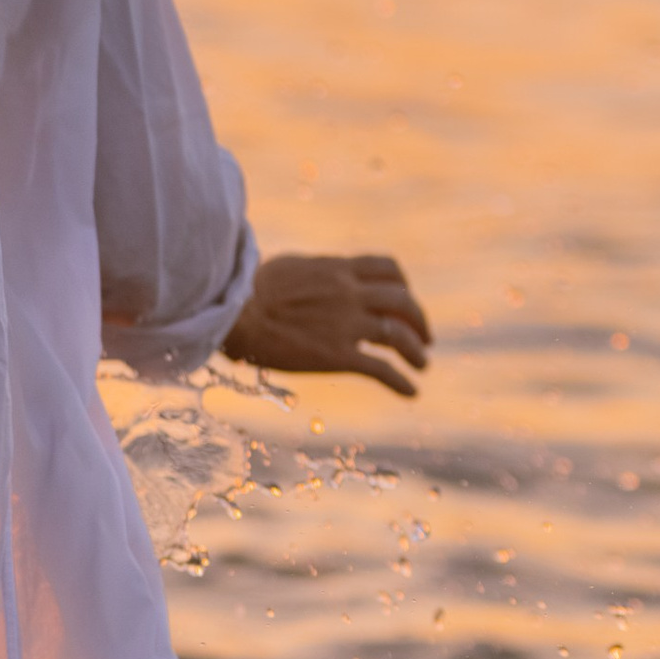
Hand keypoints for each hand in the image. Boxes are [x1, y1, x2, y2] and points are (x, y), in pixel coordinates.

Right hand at [224, 252, 432, 396]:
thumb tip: (323, 277)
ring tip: (423, 364)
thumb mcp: (291, 267)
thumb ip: (317, 272)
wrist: (235, 313)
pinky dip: (402, 382)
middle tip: (425, 337)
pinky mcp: (337, 355)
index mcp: (338, 269)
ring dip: (417, 352)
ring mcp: (346, 324)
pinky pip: (381, 369)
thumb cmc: (249, 289)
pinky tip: (411, 391)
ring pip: (399, 335)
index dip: (403, 285)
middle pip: (403, 302)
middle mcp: (350, 293)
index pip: (388, 269)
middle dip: (419, 320)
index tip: (405, 298)